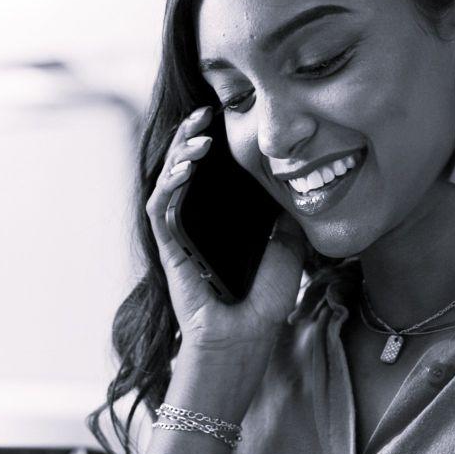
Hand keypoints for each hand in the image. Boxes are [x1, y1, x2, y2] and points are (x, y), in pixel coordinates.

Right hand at [146, 107, 310, 357]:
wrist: (245, 341)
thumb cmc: (262, 305)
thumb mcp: (286, 251)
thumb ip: (285, 220)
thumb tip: (294, 188)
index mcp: (219, 221)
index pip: (209, 173)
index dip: (212, 143)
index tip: (225, 118)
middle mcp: (195, 223)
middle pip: (183, 168)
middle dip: (191, 136)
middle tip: (205, 113)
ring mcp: (179, 236)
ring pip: (167, 182)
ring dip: (179, 154)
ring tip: (198, 135)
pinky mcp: (169, 250)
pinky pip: (161, 209)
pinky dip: (169, 184)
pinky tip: (185, 167)